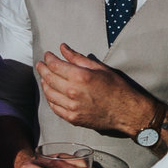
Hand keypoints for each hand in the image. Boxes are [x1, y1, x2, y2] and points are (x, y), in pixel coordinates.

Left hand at [38, 44, 157, 137]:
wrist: (127, 111)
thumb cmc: (117, 88)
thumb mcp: (100, 68)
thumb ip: (78, 58)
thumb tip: (63, 48)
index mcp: (81, 77)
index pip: (56, 65)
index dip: (49, 59)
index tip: (47, 55)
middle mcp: (73, 92)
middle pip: (49, 78)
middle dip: (43, 69)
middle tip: (41, 64)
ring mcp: (72, 107)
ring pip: (49, 93)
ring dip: (44, 84)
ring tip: (44, 78)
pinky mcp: (72, 118)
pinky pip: (54, 107)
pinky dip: (50, 99)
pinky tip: (51, 93)